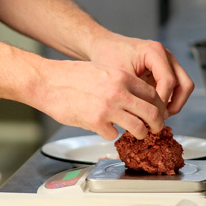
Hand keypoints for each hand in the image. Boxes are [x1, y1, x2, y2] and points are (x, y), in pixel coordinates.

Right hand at [34, 58, 171, 140]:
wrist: (47, 81)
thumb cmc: (71, 75)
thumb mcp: (102, 70)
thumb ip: (120, 82)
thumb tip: (136, 98)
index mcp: (122, 77)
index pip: (153, 94)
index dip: (158, 106)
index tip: (157, 112)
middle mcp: (118, 92)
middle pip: (152, 113)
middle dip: (157, 124)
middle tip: (156, 129)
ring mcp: (108, 108)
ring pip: (139, 128)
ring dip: (140, 134)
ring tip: (136, 134)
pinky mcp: (95, 122)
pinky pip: (113, 135)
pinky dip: (111, 134)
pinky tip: (104, 128)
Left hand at [87, 31, 193, 119]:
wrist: (103, 45)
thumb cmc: (109, 55)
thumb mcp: (120, 76)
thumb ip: (134, 93)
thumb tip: (142, 117)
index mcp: (155, 52)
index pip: (169, 81)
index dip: (162, 101)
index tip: (151, 114)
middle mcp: (166, 55)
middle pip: (185, 84)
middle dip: (174, 104)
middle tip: (160, 118)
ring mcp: (167, 62)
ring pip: (183, 87)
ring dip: (173, 103)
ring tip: (157, 115)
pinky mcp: (164, 70)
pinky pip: (175, 87)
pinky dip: (168, 99)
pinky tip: (153, 108)